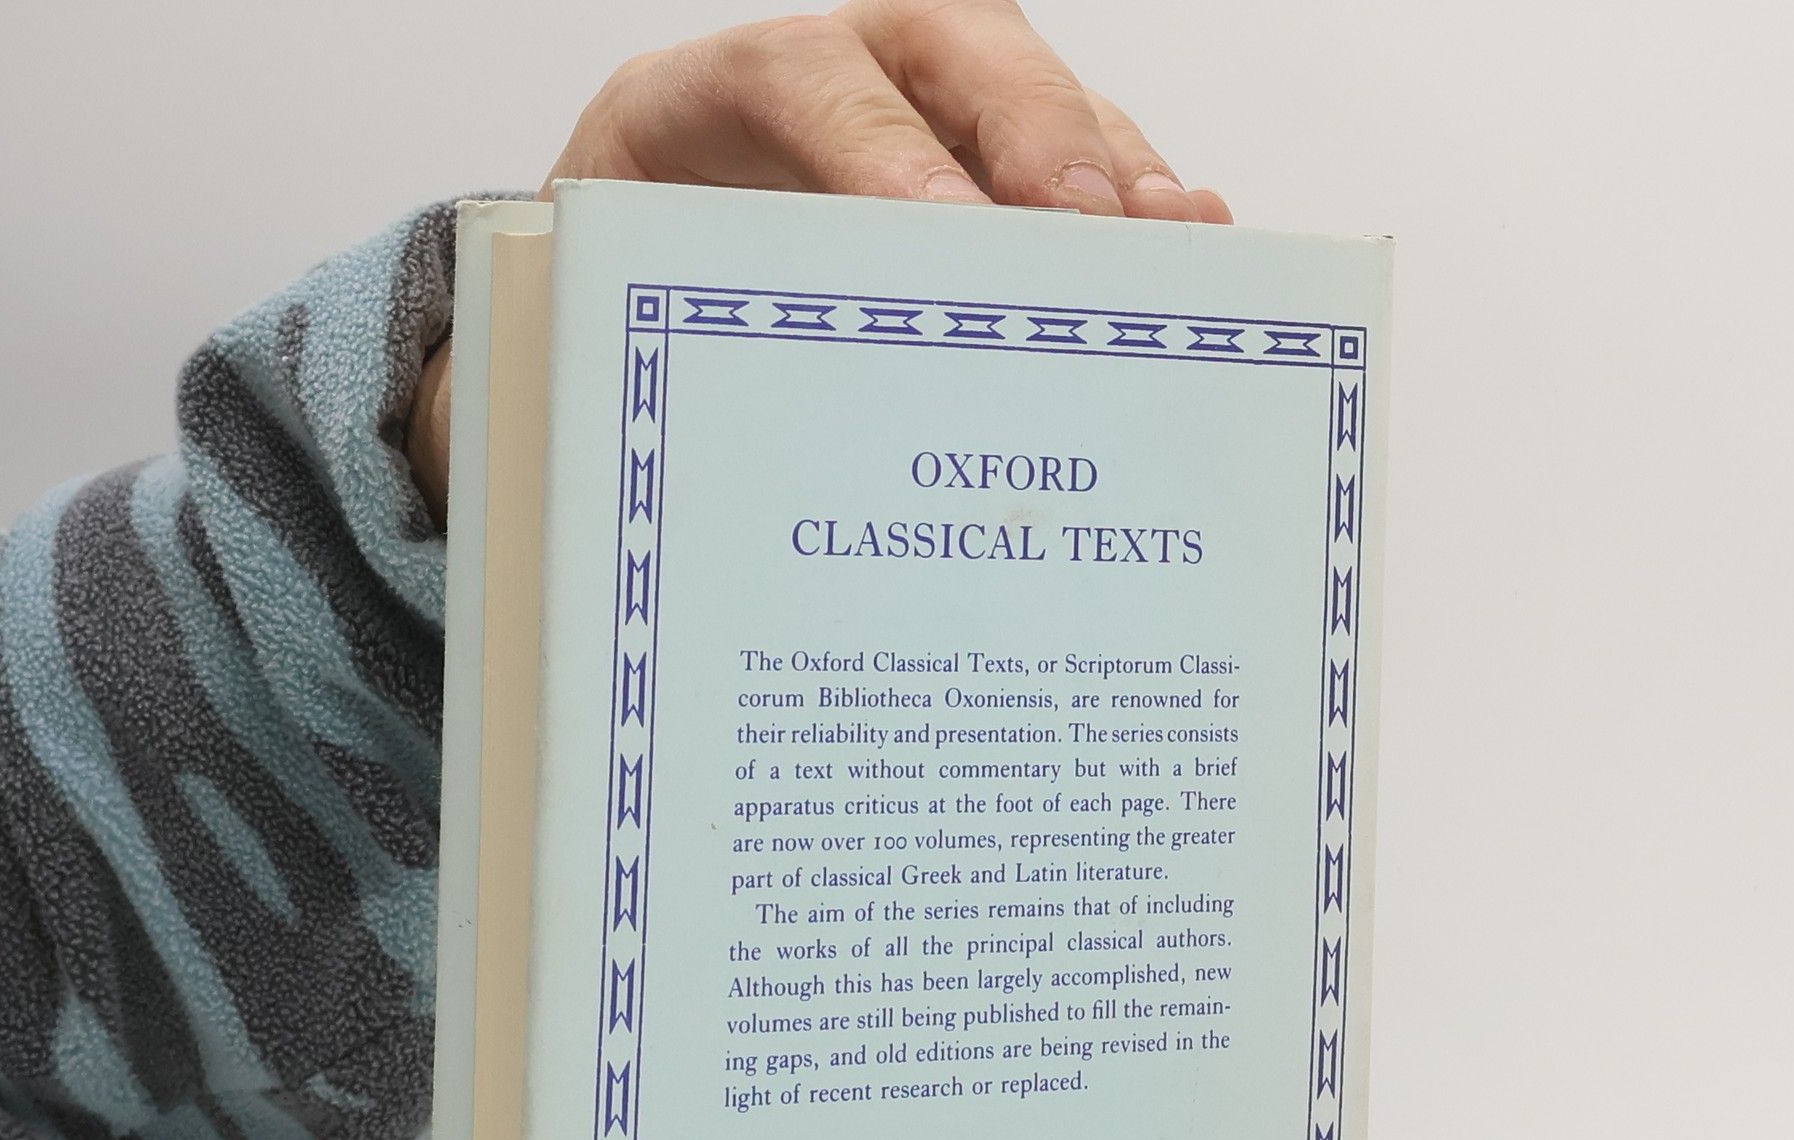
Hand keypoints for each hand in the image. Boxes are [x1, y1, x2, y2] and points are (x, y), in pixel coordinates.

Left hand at [408, 1, 1230, 525]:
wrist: (631, 286)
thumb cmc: (625, 303)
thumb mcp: (602, 309)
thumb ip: (642, 328)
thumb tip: (706, 427)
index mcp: (715, 96)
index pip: (804, 86)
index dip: (883, 155)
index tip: (952, 242)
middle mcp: (844, 75)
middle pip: (960, 59)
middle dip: (1034, 140)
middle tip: (1092, 234)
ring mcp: (931, 115)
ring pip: (1038, 106)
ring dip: (1111, 176)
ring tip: (1176, 244)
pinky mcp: (991, 172)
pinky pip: (1080, 166)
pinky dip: (1134, 211)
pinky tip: (1190, 247)